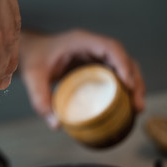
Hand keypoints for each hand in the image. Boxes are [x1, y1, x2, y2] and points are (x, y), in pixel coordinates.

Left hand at [20, 30, 144, 128]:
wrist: (28, 52)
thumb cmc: (32, 59)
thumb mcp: (33, 78)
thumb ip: (41, 101)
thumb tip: (57, 125)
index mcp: (80, 41)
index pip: (110, 48)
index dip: (123, 64)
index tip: (129, 84)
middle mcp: (91, 46)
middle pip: (122, 59)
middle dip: (134, 80)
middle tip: (137, 104)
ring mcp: (93, 56)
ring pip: (121, 67)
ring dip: (132, 85)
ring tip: (136, 108)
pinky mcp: (92, 65)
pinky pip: (112, 74)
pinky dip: (121, 87)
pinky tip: (123, 105)